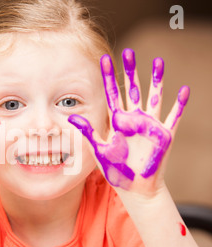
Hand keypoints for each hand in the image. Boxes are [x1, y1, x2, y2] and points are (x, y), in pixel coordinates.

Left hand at [69, 49, 188, 194]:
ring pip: (154, 97)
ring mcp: (150, 125)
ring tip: (157, 62)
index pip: (112, 94)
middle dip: (130, 71)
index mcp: (117, 122)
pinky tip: (183, 90)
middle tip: (128, 52)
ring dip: (156, 80)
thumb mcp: (99, 149)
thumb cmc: (115, 170)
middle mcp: (134, 119)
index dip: (109, 77)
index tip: (105, 60)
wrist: (133, 187)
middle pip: (132, 90)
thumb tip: (70, 117)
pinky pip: (174, 117)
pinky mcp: (164, 135)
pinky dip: (179, 105)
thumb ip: (88, 132)